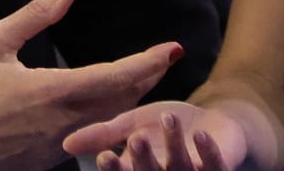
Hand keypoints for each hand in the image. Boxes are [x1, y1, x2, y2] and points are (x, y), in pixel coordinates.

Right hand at [0, 0, 182, 170]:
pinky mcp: (44, 162)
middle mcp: (60, 124)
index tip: (174, 47)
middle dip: (147, 79)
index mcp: (51, 92)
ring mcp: (54, 149)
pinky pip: (84, 138)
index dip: (149, 62)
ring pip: (106, 122)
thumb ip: (37, 13)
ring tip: (145, 79)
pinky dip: (103, 120)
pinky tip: (108, 107)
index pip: (116, 77)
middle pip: (121, 102)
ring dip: (128, 101)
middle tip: (165, 59)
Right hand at [64, 101, 249, 170]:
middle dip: (141, 160)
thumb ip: (104, 134)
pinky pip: (214, 166)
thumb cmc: (168, 127)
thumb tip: (65, 144)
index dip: (114, 170)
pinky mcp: (219, 169)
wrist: (214, 123)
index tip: (104, 156)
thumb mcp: (133, 123)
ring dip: (172, 146)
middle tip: (134, 138)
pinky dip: (206, 152)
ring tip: (168, 118)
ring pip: (179, 168)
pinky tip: (200, 135)